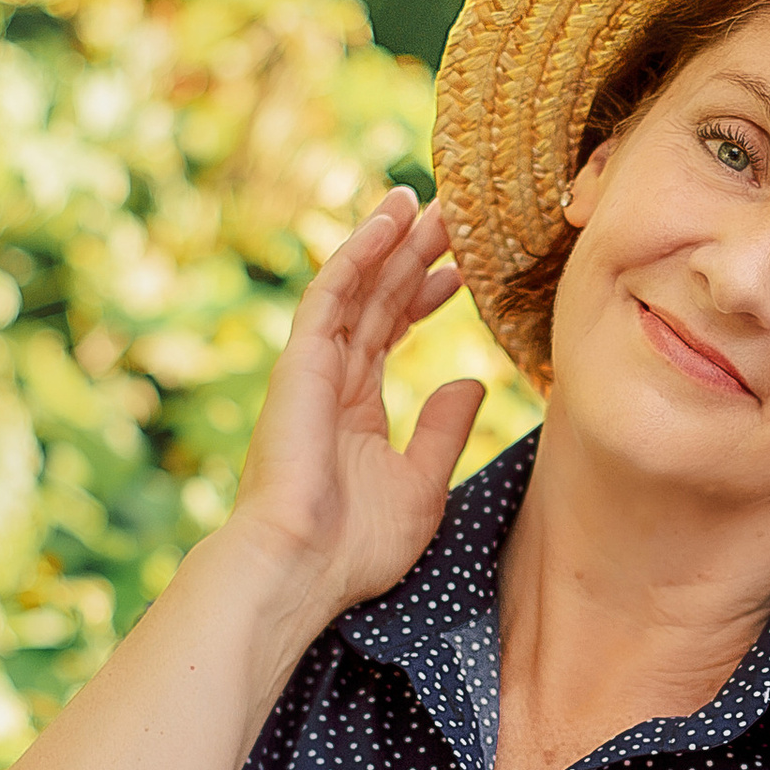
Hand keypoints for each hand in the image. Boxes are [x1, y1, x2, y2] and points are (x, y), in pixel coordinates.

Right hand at [220, 187, 486, 623]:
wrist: (301, 568)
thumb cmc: (355, 546)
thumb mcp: (422, 485)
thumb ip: (443, 430)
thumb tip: (469, 380)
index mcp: (355, 409)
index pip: (391, 334)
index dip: (424, 297)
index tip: (460, 270)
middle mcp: (331, 381)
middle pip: (377, 300)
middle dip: (412, 256)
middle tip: (451, 215)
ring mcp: (312, 369)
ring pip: (356, 287)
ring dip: (388, 241)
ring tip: (423, 200)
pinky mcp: (299, 363)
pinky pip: (332, 295)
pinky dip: (359, 254)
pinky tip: (388, 221)